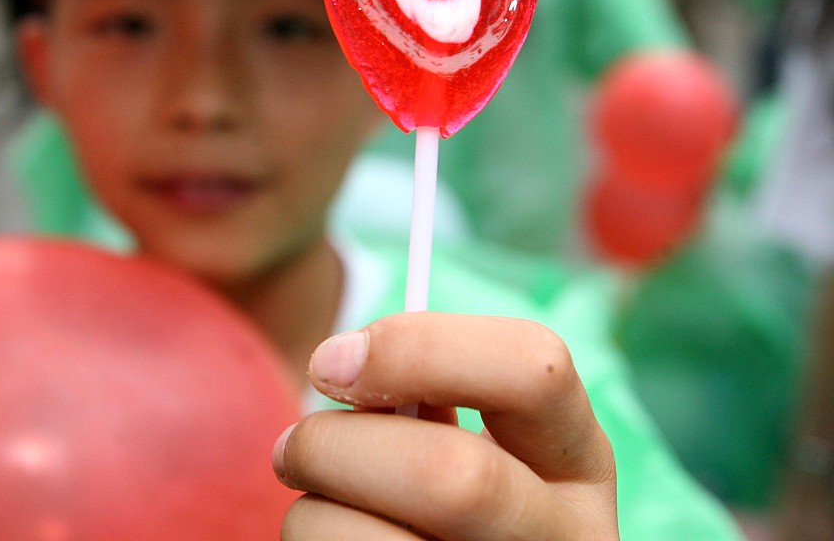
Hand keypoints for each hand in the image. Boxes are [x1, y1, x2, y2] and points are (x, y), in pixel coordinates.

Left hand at [272, 312, 617, 539]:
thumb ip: (420, 398)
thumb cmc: (428, 498)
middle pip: (452, 477)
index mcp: (576, 462)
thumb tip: (347, 365)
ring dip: (311, 511)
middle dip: (337, 446)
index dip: (417, 348)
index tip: (332, 362)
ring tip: (319, 509)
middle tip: (293, 447)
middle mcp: (566, 539)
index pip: (535, 369)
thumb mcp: (455, 440)